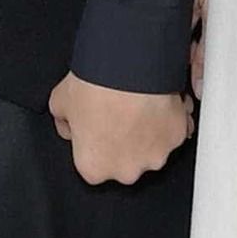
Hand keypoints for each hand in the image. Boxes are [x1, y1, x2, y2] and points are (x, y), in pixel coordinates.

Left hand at [48, 75, 193, 185]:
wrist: (128, 67)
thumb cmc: (95, 87)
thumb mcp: (59, 103)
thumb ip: (64, 123)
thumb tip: (70, 126)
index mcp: (94, 168)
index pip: (93, 164)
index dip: (94, 143)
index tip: (95, 129)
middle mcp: (127, 170)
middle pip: (126, 163)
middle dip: (124, 143)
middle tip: (117, 115)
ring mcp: (156, 156)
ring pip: (152, 149)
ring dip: (147, 133)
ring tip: (137, 107)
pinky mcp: (177, 137)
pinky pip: (172, 132)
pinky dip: (167, 121)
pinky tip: (155, 103)